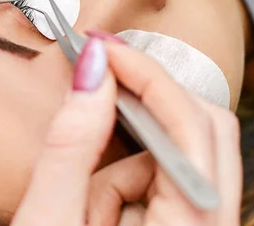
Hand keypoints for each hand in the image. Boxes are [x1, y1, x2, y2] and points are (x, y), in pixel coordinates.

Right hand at [12, 36, 241, 225]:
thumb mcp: (48, 220)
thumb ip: (71, 144)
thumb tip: (93, 69)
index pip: (191, 126)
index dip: (145, 73)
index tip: (101, 46)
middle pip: (205, 131)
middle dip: (143, 108)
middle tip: (95, 86)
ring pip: (179, 154)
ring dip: (125, 160)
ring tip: (82, 202)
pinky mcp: (183, 225)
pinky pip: (162, 179)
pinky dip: (123, 182)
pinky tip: (93, 213)